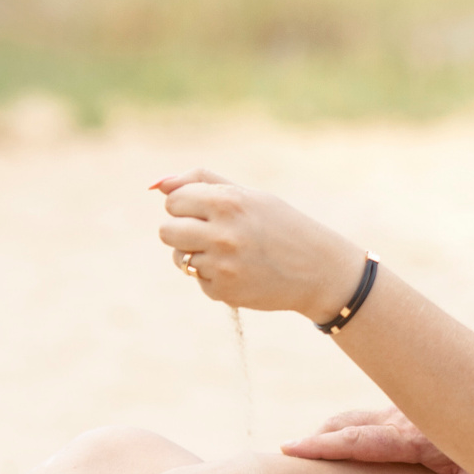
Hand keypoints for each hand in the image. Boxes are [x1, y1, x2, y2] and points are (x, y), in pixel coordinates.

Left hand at [154, 171, 365, 320]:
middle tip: (210, 232)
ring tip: (226, 252)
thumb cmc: (281, 225)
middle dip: (181, 231)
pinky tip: (239, 271)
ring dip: (193, 254)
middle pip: (166, 230)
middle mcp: (222, 233)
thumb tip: (155, 184)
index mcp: (228, 202)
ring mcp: (222, 265)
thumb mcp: (248, 195)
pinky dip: (212, 276)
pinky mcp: (223, 291)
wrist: (318, 270)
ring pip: (177, 257)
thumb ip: (200, 182)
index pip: (173, 201)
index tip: (208, 210)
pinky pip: (197, 279)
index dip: (186, 205)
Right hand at [282, 408, 473, 473]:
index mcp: (412, 437)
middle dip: (314, 439)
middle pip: (345, 425)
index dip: (320, 446)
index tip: (288, 449)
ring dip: (330, 433)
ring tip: (306, 452)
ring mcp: (404, 410)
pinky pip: (369, 417)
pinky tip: (345, 444)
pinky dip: (348, 429)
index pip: (355, 442)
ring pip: (355, 418)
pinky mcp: (409, 409)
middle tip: (283, 455)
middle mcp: (402, 418)